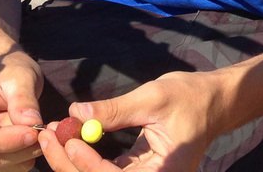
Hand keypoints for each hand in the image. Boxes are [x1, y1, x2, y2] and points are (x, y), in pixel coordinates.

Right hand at [0, 51, 45, 171]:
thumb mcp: (19, 75)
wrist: (2, 77)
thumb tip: (31, 123)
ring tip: (37, 135)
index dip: (1, 140)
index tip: (31, 134)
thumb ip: (23, 98)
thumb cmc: (7, 70)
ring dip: (18, 157)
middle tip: (42, 136)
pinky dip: (15, 161)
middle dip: (14, 150)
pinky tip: (28, 143)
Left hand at [38, 69, 226, 171]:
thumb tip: (75, 114)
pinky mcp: (138, 171)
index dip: (88, 164)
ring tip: (52, 135)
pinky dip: (87, 156)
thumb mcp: (152, 98)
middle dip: (71, 164)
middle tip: (48, 136)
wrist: (214, 101)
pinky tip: (70, 138)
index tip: (69, 139)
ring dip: (74, 161)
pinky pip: (107, 171)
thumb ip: (114, 110)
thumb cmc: (190, 97)